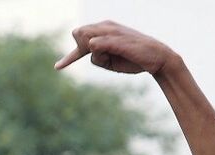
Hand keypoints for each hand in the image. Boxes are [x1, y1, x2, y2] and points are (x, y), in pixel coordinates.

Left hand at [54, 21, 175, 76]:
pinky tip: (112, 51)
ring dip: (97, 55)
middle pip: (78, 37)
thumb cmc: (132, 59)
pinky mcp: (116, 39)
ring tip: (117, 56)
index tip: (57, 67)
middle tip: (108, 58)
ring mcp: (111, 31)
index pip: (79, 37)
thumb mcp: (109, 61)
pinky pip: (95, 45)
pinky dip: (99, 53)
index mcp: (103, 30)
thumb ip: (97, 57)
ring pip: (86, 41)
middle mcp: (105, 26)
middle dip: (83, 52)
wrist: (156, 59)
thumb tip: (89, 49)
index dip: (69, 57)